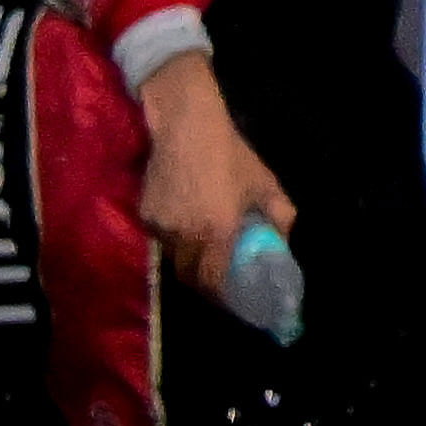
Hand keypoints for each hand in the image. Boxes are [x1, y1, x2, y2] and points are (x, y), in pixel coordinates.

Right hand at [133, 52, 294, 305]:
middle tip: (221, 276)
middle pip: (191, 275)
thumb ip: (278, 216)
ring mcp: (160, 227)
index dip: (222, 296)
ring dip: (191, 257)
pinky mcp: (144, 216)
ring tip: (206, 241)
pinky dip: (175, 237)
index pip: (214, 281)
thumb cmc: (229, 153)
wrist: (186, 126)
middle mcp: (184, 236)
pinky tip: (187, 218)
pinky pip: (162, 238)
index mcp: (216, 231)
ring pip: (175, 257)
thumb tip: (281, 240)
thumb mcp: (263, 182)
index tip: (234, 299)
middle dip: (206, 280)